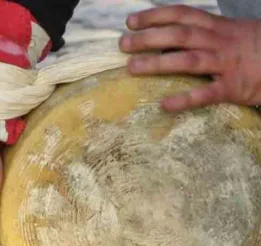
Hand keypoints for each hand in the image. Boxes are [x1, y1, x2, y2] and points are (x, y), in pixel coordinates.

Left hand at [119, 5, 260, 111]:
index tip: (131, 20)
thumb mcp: (231, 33)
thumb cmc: (255, 48)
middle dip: (149, 39)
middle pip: (179, 36)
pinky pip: (205, 94)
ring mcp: (226, 64)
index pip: (181, 16)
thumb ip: (206, 34)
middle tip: (123, 44)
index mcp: (218, 27)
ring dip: (157, 64)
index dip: (155, 16)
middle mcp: (219, 42)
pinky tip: (164, 104)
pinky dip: (184, 99)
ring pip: (187, 61)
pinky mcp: (233, 88)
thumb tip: (174, 38)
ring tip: (132, 68)